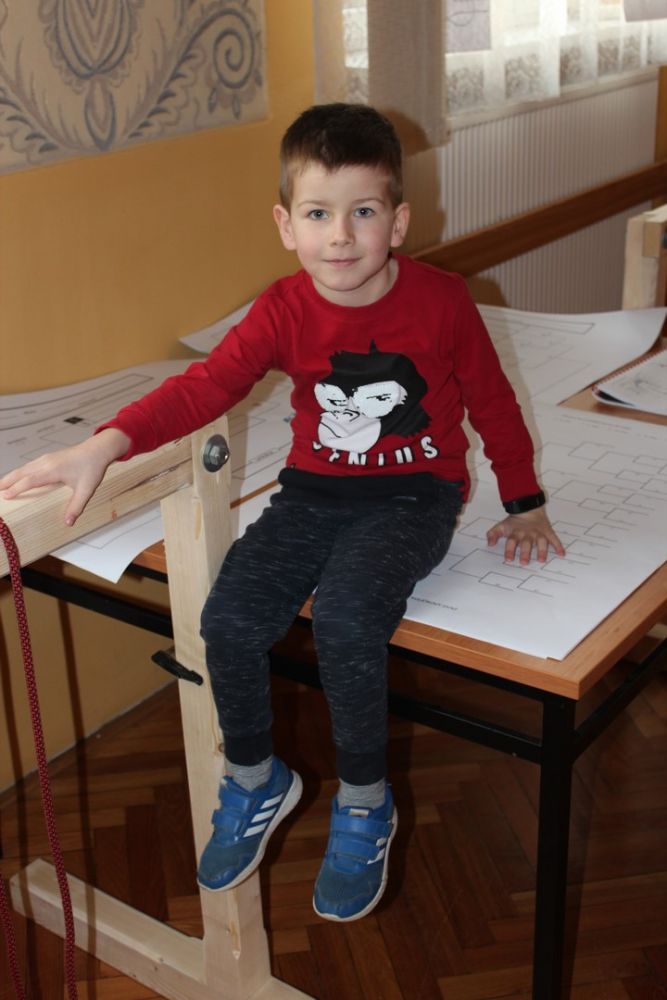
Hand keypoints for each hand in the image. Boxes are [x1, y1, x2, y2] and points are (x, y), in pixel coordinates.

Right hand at [0, 428, 129, 525]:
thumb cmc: (92, 468)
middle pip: (22, 472)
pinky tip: (19, 476)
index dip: (17, 489)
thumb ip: (76, 506)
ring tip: (2, 484)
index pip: (30, 481)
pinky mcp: (49, 457)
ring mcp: (47, 458)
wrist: (97, 450)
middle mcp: (46, 463)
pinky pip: (30, 465)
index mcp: (53, 470)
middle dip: (8, 481)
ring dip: (12, 475)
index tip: (6, 496)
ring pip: (25, 467)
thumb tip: (68, 522)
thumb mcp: (86, 490)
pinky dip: (21, 471)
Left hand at [486, 506, 564, 564]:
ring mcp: (538, 533)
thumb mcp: (501, 526)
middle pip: (526, 544)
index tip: (508, 559)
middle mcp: (527, 534)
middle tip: (524, 562)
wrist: (528, 508)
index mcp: (516, 533)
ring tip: (542, 560)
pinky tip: (562, 554)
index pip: (511, 542)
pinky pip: (554, 539)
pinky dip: (558, 546)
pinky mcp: (547, 532)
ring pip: (541, 542)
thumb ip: (493, 534)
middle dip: (525, 553)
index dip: (509, 550)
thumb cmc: (514, 521)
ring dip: (542, 551)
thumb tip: (489, 543)